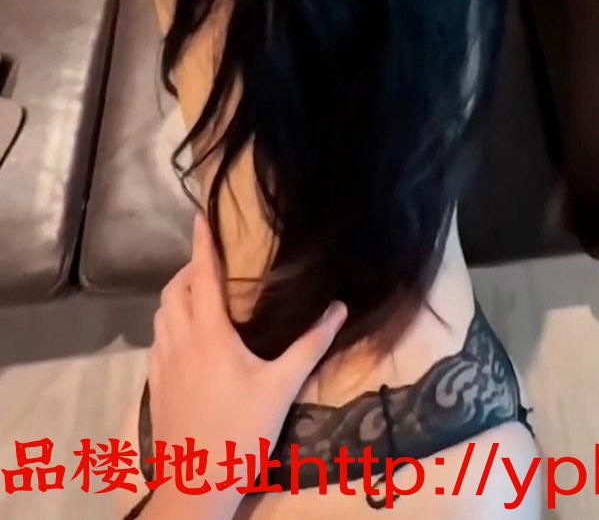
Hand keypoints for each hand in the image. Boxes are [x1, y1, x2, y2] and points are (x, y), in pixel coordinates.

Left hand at [147, 214, 345, 518]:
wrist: (196, 484)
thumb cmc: (242, 429)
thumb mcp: (283, 386)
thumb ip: (311, 344)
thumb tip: (339, 307)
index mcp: (208, 333)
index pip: (202, 276)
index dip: (201, 245)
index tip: (199, 218)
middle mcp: (179, 340)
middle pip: (174, 291)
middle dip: (188, 270)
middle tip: (209, 262)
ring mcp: (162, 364)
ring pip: (161, 315)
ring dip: (176, 296)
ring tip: (198, 294)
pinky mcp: (156, 386)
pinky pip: (158, 340)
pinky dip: (169, 324)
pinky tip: (186, 339)